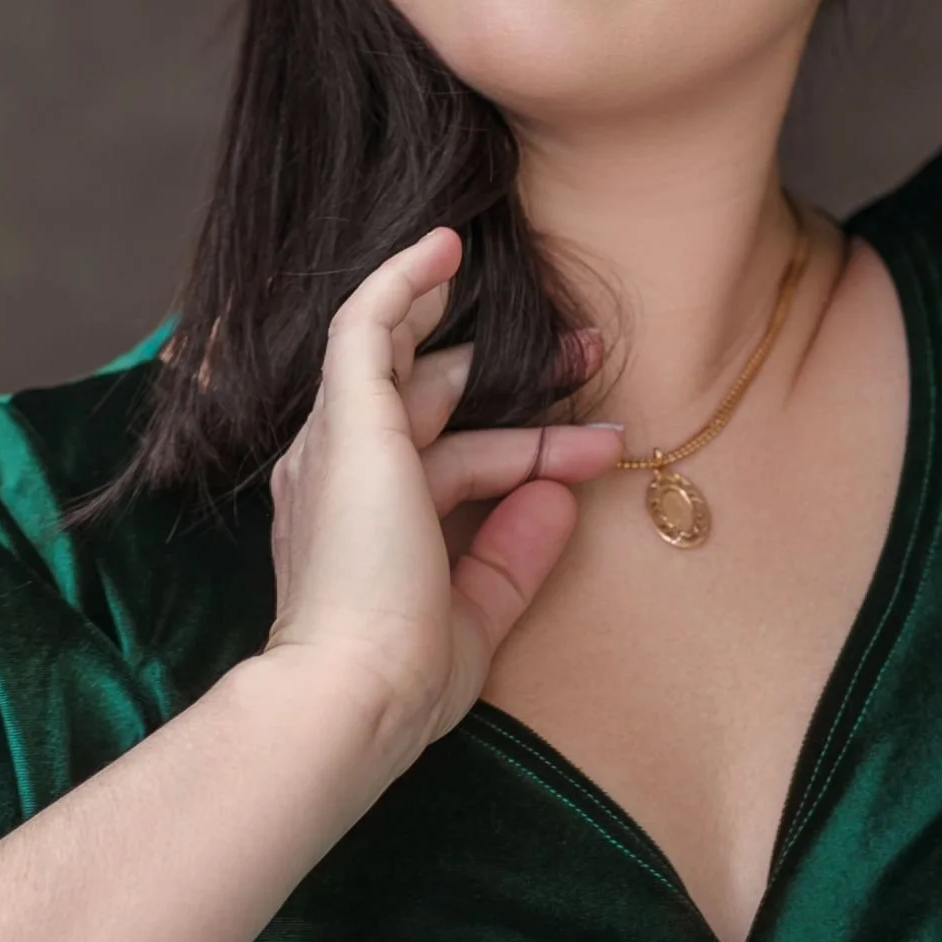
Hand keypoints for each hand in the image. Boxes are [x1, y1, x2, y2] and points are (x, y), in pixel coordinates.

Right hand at [261, 226, 622, 754]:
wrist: (353, 693)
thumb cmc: (402, 675)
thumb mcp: (477, 613)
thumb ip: (513, 556)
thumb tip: (559, 500)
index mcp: (358, 520)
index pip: (453, 459)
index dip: (531, 449)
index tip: (604, 447)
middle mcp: (336, 472)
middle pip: (431, 397)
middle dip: (512, 377)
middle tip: (589, 355)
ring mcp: (338, 443)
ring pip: (396, 350)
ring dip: (465, 319)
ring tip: (529, 295)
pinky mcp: (350, 421)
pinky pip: (366, 323)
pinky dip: (403, 282)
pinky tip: (444, 247)